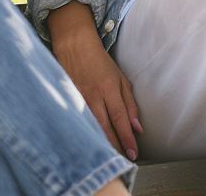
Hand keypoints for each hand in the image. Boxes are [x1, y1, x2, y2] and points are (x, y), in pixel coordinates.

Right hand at [48, 2, 142, 159]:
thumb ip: (130, 103)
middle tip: (124, 162)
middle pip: (105, 128)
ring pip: (91, 128)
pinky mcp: (67, 99)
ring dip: (101, 144)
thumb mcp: (120, 78)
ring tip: (110, 159)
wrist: (73, 44)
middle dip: (116, 147)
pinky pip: (78, 121)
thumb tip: (138, 127)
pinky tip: (90, 145)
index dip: (127, 138)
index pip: (120, 119)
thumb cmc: (99, 61)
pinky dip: (86, 134)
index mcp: (108, 89)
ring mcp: (78, 98)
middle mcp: (93, 96)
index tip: (134, 154)